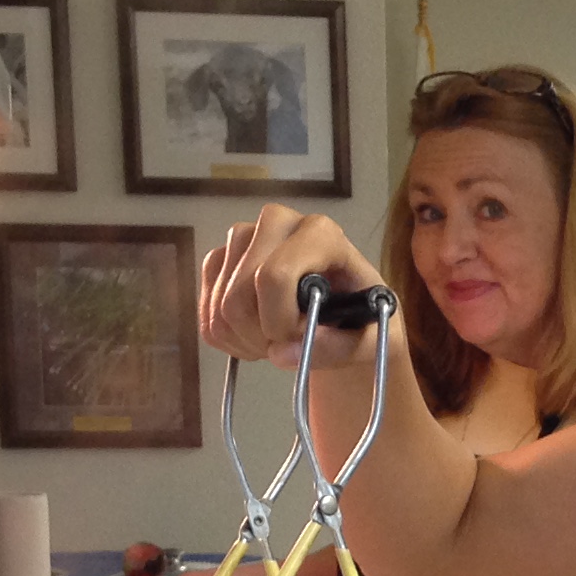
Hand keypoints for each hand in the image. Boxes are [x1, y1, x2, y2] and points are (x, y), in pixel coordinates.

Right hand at [199, 206, 388, 364]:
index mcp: (320, 232)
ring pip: (220, 308)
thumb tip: (282, 353)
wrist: (344, 314)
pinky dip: (228, 339)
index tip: (300, 338)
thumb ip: (336, 348)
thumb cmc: (361, 318)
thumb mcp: (369, 339)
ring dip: (246, 341)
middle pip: (239, 297)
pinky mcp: (220, 259)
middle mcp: (276, 222)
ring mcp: (242, 238)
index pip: (274, 276)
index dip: (280, 321)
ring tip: (278, 339)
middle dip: (262, 336)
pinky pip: (206, 313)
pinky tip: (257, 335)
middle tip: (290, 345)